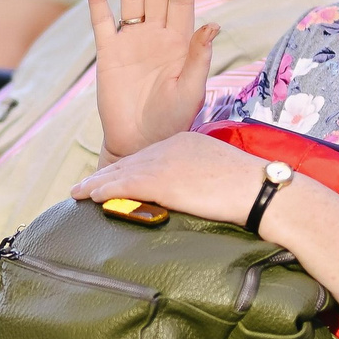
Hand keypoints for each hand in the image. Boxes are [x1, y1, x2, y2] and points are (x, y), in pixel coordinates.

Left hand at [70, 130, 266, 227]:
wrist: (260, 190)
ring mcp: (165, 162)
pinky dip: (105, 190)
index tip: (111, 177)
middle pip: (130, 161)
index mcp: (186, 142)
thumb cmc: (251, 189)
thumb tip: (193, 192)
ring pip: (122, 172)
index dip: (126, 167)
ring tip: (78, 193)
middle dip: (105, 175)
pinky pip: (124, 185)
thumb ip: (199, 178)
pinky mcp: (162, 180)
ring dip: (96, 184)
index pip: (148, 155)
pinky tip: (90, 196)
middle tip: (83, 186)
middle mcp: (171, 146)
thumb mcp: (219, 174)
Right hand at [90, 0, 218, 158]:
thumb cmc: (172, 121)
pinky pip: (102, 22)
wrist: (140, 143)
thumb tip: (213, 23)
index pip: (181, 1)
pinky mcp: (108, 54)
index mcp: (180, 42)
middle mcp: (156, 35)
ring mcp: (131, 42)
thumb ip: (199, 56)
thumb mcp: (191, 89)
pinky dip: (98, 1)